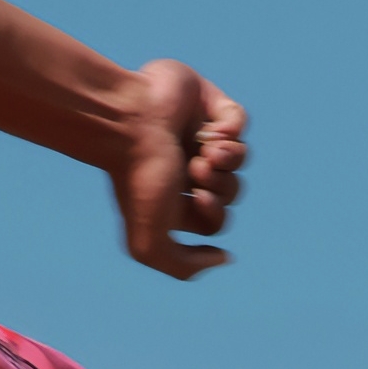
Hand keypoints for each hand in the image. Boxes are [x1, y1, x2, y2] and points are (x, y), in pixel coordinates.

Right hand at [111, 61, 246, 277]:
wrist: (126, 121)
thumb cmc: (137, 178)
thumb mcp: (149, 245)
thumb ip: (183, 267)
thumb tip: (224, 258)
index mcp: (174, 199)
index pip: (218, 220)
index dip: (216, 213)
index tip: (196, 200)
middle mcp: (186, 168)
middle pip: (232, 190)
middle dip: (221, 185)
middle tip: (195, 170)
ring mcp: (197, 133)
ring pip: (241, 157)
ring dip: (230, 158)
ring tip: (205, 150)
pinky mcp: (207, 101)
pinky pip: (240, 120)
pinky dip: (232, 127)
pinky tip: (211, 128)